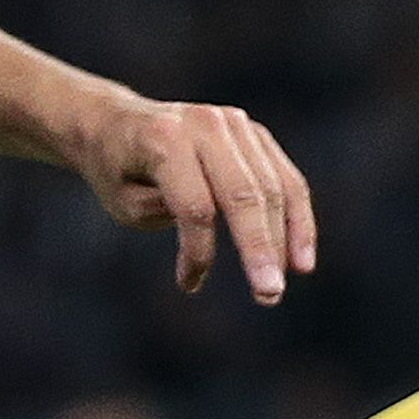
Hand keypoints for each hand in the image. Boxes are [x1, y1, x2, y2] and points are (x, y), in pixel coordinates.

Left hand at [74, 95, 317, 304]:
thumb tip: (209, 227)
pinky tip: (302, 261)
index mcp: (164, 139)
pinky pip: (286, 179)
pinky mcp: (255, 135)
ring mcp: (235, 124)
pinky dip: (297, 220)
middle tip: (269, 296)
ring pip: (272, 187)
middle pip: (243, 194)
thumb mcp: (123, 201)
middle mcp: (205, 124)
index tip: (189, 284)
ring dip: (283, 241)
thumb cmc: (117, 170)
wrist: (118, 122)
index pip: (195, 205)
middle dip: (259, 249)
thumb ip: (164, 212)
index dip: (198, 250)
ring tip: (278, 287)